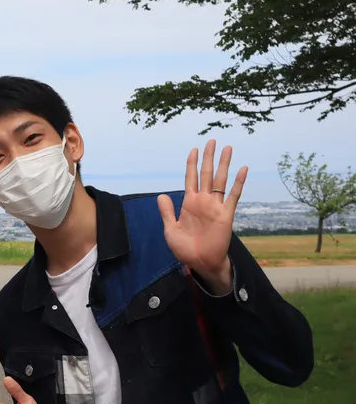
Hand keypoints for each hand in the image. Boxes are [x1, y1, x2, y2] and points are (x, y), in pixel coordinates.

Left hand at [158, 139, 246, 291]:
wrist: (200, 263)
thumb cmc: (185, 249)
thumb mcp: (170, 230)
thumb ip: (167, 212)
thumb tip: (161, 195)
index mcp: (189, 203)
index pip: (191, 178)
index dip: (192, 164)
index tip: (194, 149)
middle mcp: (203, 201)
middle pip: (206, 174)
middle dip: (208, 157)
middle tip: (212, 141)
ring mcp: (215, 206)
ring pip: (220, 180)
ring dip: (224, 164)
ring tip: (228, 148)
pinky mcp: (226, 214)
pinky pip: (233, 196)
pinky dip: (238, 182)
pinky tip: (243, 169)